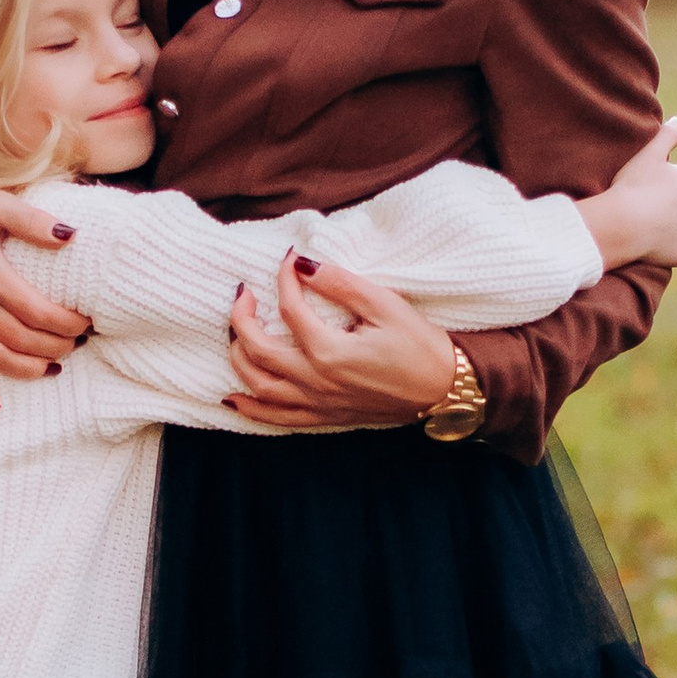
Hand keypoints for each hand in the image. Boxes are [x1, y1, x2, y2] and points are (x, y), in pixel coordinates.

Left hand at [224, 252, 461, 430]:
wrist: (443, 389)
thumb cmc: (418, 345)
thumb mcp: (385, 304)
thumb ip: (340, 283)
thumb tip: (304, 264)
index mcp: (330, 351)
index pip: (289, 308)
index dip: (284, 278)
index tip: (289, 259)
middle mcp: (317, 381)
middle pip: (258, 349)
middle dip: (241, 318)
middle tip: (244, 294)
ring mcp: (318, 403)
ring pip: (259, 386)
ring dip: (238, 358)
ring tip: (236, 333)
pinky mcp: (325, 417)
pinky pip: (277, 419)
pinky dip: (250, 410)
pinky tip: (233, 397)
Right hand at [576, 115, 676, 272]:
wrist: (623, 222)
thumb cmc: (632, 186)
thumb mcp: (648, 154)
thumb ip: (667, 135)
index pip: (673, 184)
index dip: (654, 187)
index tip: (638, 190)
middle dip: (663, 209)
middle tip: (638, 209)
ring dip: (666, 231)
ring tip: (641, 228)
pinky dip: (669, 253)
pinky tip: (652, 249)